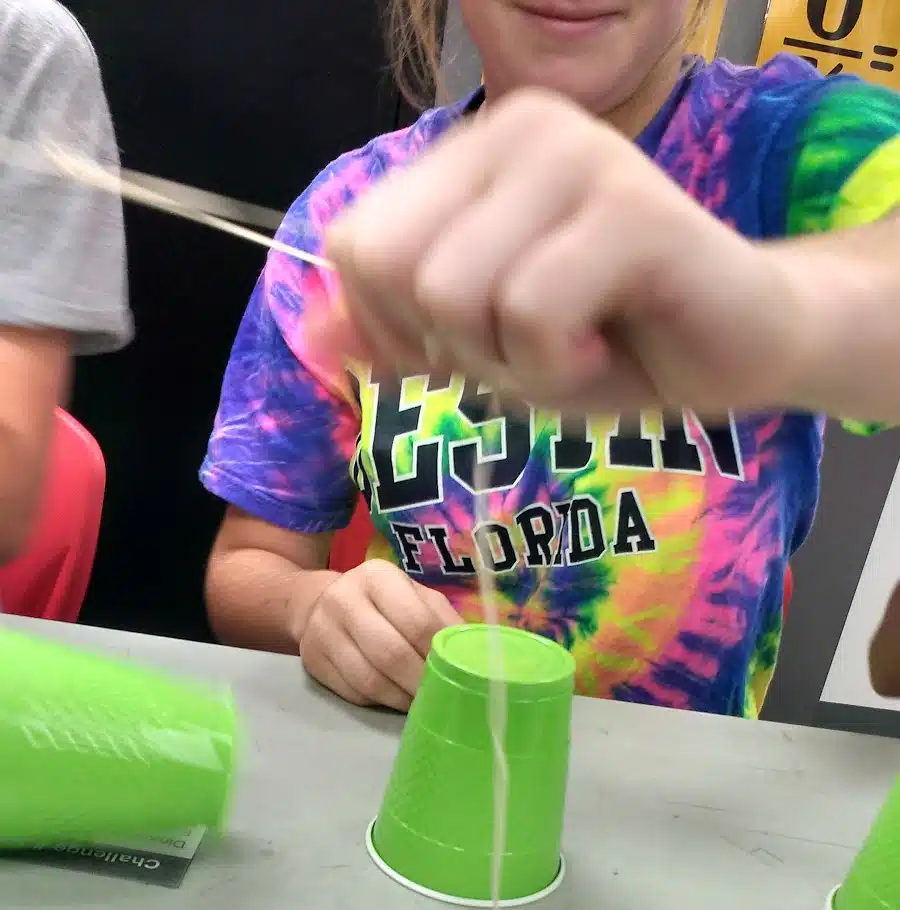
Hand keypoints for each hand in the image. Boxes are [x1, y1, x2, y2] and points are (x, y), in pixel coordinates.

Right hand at [298, 559, 458, 710]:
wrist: (320, 602)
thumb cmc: (383, 602)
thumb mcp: (415, 598)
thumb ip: (443, 622)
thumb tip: (475, 655)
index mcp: (377, 577)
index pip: (416, 623)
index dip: (438, 655)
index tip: (456, 675)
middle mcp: (344, 599)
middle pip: (390, 654)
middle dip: (420, 682)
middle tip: (440, 697)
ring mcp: (322, 631)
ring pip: (369, 679)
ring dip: (401, 698)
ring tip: (420, 703)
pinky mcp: (312, 660)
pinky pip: (353, 691)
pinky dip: (380, 701)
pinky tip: (396, 699)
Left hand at [325, 89, 806, 417]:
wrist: (738, 350)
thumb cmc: (612, 342)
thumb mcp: (484, 344)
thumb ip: (398, 330)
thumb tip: (311, 334)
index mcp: (475, 151)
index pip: (353, 243)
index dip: (388, 328)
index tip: (467, 347)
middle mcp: (522, 129)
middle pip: (391, 266)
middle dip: (448, 344)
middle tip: (526, 348)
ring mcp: (579, 158)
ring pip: (455, 294)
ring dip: (510, 362)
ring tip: (574, 347)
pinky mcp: (633, 209)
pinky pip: (532, 312)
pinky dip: (559, 369)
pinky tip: (607, 352)